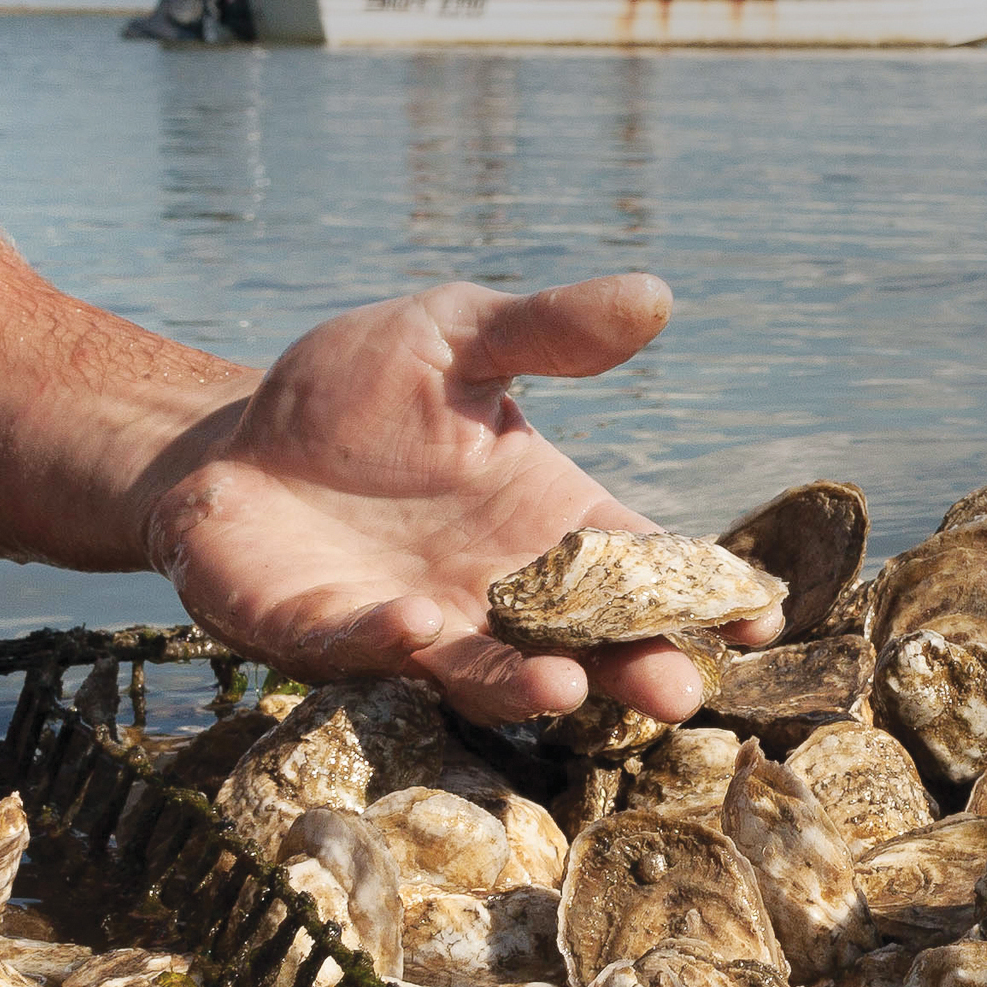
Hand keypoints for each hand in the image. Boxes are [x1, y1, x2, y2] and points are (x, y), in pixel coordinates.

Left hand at [141, 273, 773, 725]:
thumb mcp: (456, 336)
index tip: (759, 614)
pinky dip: (391, 644)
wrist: (228, 443)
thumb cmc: (354, 394)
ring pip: (483, 670)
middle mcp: (493, 591)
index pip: (641, 566)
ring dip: (523, 684)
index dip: (702, 592)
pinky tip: (418, 628)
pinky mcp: (324, 636)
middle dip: (631, 670)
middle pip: (583, 644)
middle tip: (676, 691)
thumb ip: (549, 330)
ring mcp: (415, 625)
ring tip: (563, 685)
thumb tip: (656, 294)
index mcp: (545, 521)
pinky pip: (362, 648)